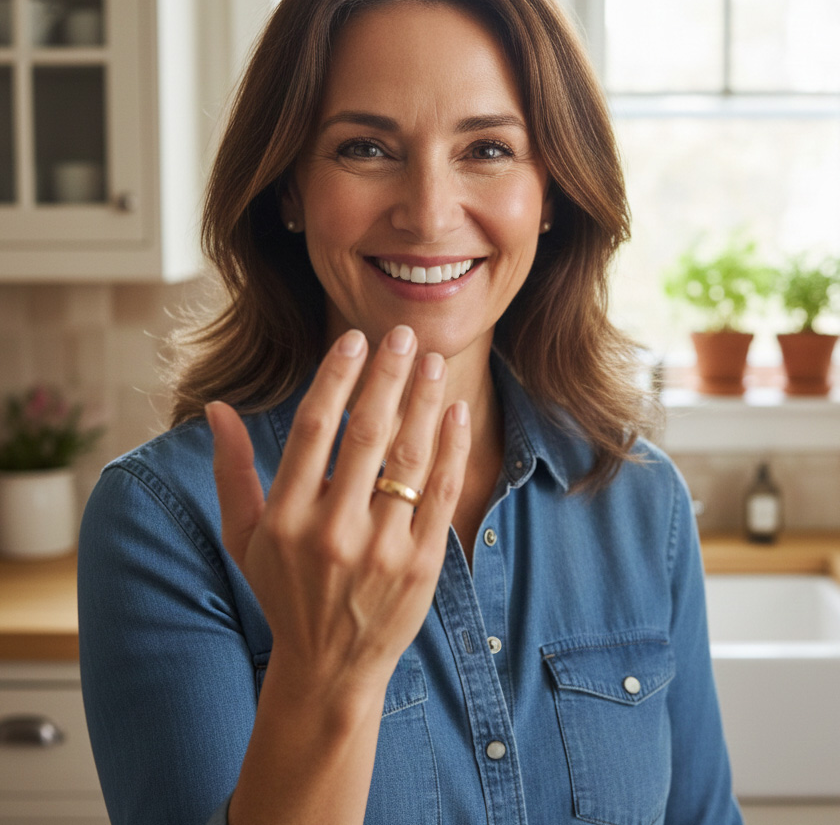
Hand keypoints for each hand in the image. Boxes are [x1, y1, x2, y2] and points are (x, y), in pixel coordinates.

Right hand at [206, 325, 470, 691]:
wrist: (329, 667)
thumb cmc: (283, 592)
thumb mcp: (244, 537)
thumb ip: (231, 470)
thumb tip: (217, 407)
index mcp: (286, 518)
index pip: (315, 427)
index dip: (337, 376)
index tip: (355, 340)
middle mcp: (332, 531)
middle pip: (367, 433)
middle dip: (389, 376)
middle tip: (405, 336)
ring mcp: (381, 549)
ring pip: (410, 457)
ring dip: (425, 402)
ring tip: (435, 364)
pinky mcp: (421, 565)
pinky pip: (443, 493)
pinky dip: (453, 448)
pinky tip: (456, 412)